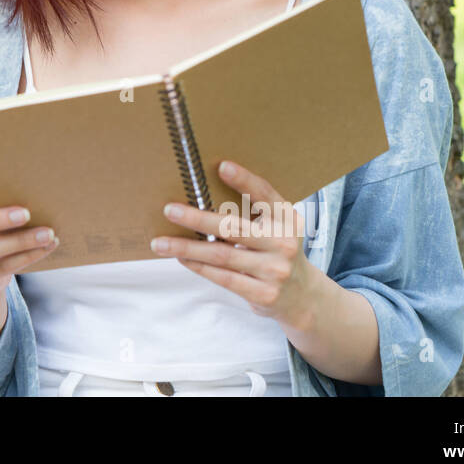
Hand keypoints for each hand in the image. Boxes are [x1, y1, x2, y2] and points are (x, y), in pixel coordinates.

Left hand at [149, 159, 320, 330]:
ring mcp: (275, 270)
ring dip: (186, 247)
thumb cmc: (277, 252)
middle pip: (234, 227)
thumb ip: (252, 212)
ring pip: (222, 255)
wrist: (303, 297)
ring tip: (160, 242)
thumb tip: (202, 193)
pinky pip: (223, 277)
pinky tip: (181, 258)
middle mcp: (284, 243)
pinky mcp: (263, 294)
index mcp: (287, 219)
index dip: (245, 180)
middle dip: (197, 218)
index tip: (222, 166)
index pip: (265, 195)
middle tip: (169, 210)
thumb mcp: (277, 228)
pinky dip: (198, 266)